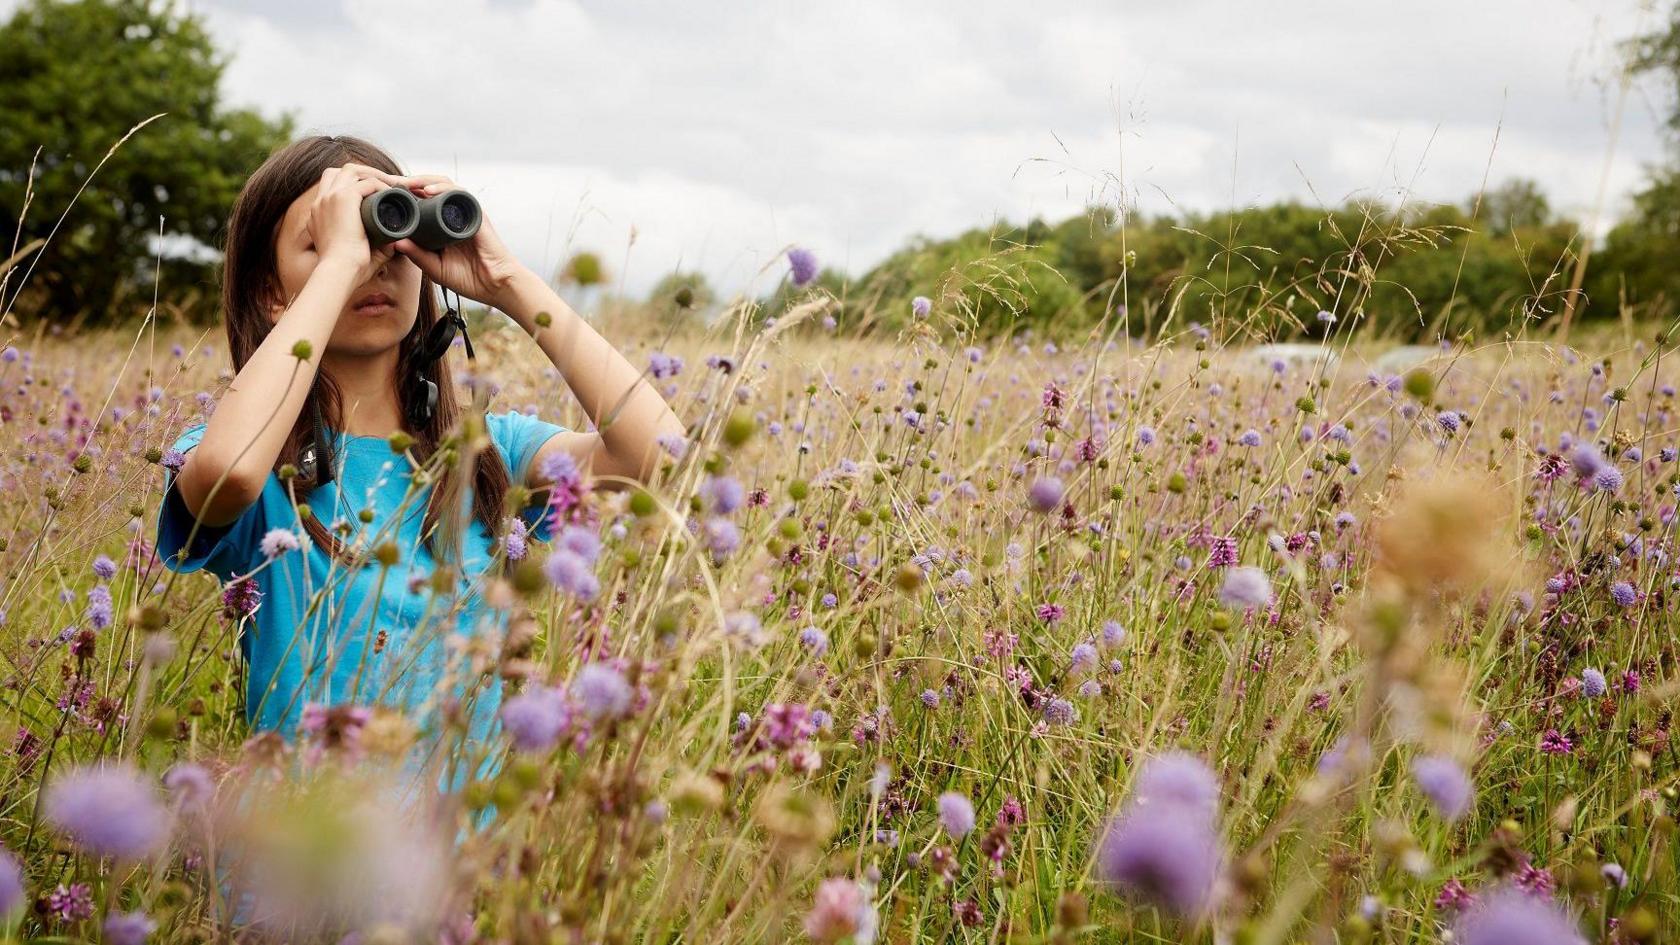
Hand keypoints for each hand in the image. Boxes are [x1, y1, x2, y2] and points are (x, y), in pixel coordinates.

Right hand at [307, 163, 400, 286]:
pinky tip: (393, 194)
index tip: (374, 193)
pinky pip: (366, 182)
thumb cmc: (348, 271)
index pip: (331, 186)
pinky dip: (381, 185)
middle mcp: (320, 202)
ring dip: (374, 174)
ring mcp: (329, 198)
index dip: (353, 184)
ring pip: (352, 171)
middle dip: (364, 173)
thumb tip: (392, 244)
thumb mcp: (356, 255)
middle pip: (340, 172)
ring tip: (392, 185)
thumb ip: (373, 247)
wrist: (339, 273)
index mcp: (318, 214)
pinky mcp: (343, 199)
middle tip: (386, 185)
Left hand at [385, 174, 531, 310]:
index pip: (422, 202)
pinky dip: (442, 188)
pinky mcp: (476, 213)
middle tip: (389, 184)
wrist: (496, 285)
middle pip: (430, 188)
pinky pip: (458, 193)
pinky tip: (426, 190)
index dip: (404, 196)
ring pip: (443, 184)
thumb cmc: (470, 278)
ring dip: (423, 180)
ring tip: (405, 183)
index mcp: (442, 226)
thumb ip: (417, 255)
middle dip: (409, 183)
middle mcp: (453, 215)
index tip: (385, 196)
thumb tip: (394, 242)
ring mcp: (465, 212)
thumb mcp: (435, 268)